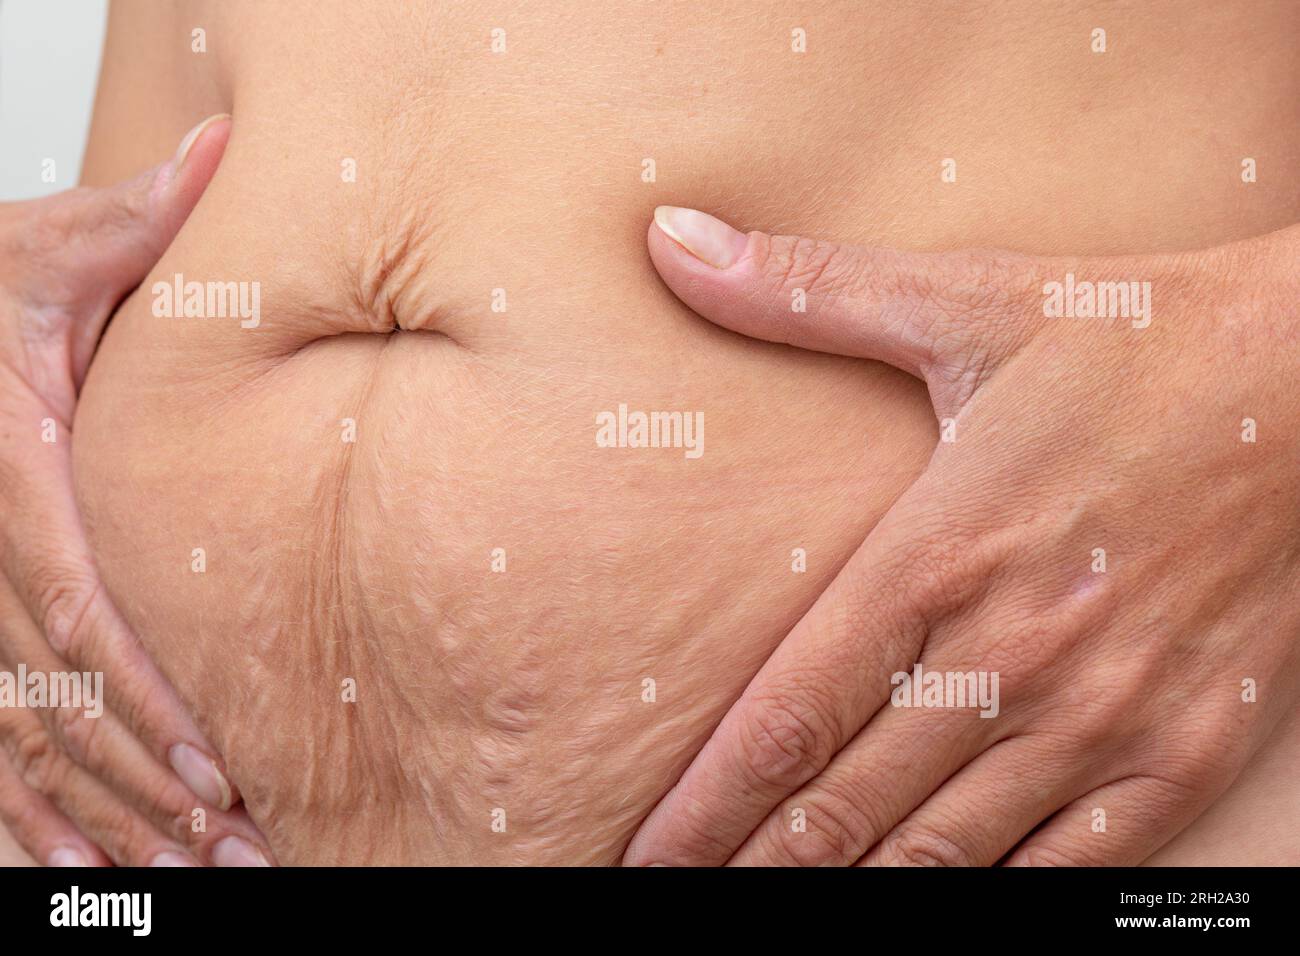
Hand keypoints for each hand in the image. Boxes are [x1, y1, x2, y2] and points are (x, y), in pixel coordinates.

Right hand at [0, 114, 271, 865]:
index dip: (145, 699)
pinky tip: (93, 872)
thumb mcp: (37, 247)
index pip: (77, 615)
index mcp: (10, 480)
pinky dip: (37, 823)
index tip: (220, 767)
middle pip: (60, 707)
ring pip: (26, 749)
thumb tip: (216, 150)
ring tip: (198, 880)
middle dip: (149, 789)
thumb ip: (126, 220)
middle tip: (241, 854)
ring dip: (109, 824)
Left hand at [625, 206, 1299, 865]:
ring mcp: (1108, 713)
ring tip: (779, 919)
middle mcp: (1016, 653)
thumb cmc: (1132, 341)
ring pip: (950, 851)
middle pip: (852, 805)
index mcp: (942, 553)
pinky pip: (1078, 865)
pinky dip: (1000, 898)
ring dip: (857, 898)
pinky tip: (938, 910)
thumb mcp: (963, 301)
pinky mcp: (1189, 745)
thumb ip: (806, 290)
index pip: (793, 716)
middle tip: (688, 904)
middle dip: (757, 867)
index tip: (648, 855)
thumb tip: (672, 240)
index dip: (710, 803)